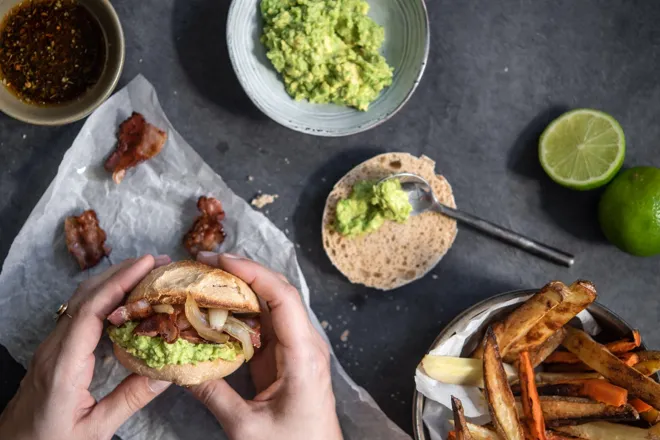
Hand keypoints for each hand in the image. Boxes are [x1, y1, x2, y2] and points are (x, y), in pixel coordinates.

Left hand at [0, 254, 172, 439]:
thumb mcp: (94, 431)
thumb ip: (130, 400)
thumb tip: (168, 373)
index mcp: (63, 366)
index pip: (90, 311)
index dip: (119, 283)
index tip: (147, 265)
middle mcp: (54, 349)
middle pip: (85, 297)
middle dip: (121, 273)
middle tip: (158, 262)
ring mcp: (51, 347)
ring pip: (81, 301)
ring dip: (113, 281)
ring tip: (147, 273)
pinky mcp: (54, 351)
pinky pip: (80, 314)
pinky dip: (105, 297)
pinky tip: (125, 300)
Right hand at [193, 252, 342, 439]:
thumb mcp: (247, 426)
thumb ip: (213, 394)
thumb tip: (179, 367)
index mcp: (304, 354)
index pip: (282, 298)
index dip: (253, 272)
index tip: (221, 260)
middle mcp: (305, 344)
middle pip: (278, 294)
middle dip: (243, 273)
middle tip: (205, 264)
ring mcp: (297, 349)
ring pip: (271, 307)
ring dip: (241, 290)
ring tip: (206, 280)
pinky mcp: (286, 358)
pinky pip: (265, 327)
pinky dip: (241, 315)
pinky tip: (216, 310)